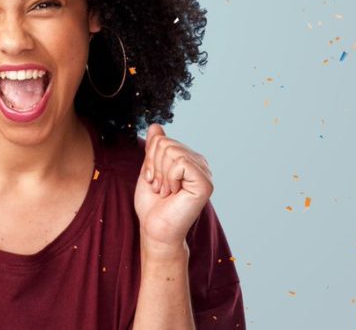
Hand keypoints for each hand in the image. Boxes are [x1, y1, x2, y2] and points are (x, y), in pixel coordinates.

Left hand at [133, 124, 212, 254]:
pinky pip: (180, 162)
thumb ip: (154, 148)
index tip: (154, 181)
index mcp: (188, 160)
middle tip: (160, 188)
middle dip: (154, 166)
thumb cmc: (152, 205)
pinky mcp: (205, 183)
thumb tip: (156, 126)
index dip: (150, 160)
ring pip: (171, 151)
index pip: (162, 140)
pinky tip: (174, 192)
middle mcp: (199, 164)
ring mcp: (204, 173)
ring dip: (161, 174)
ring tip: (166, 192)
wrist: (155, 229)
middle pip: (165, 143)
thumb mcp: (149, 169)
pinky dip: (170, 177)